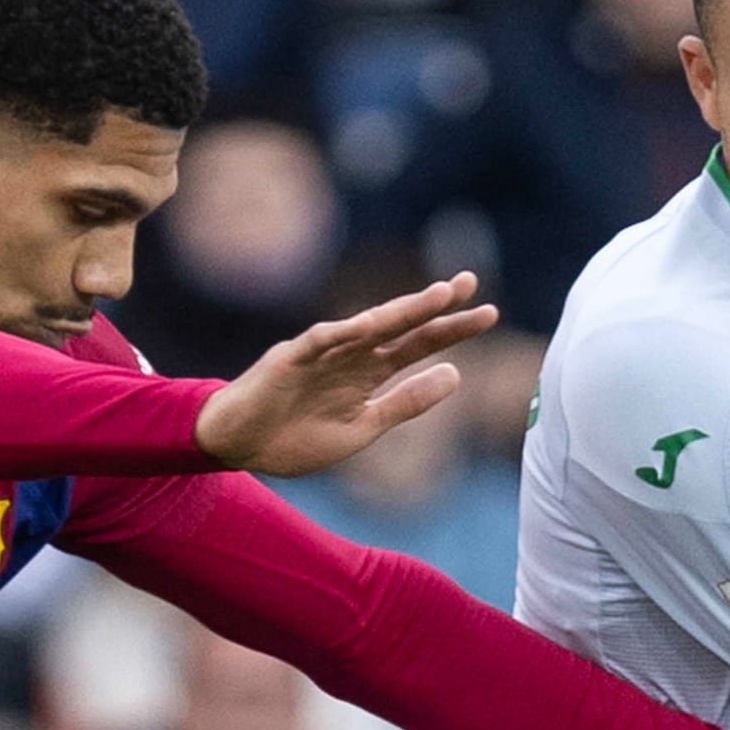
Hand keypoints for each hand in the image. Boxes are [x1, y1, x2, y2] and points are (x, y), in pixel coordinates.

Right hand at [192, 274, 502, 475]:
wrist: (238, 447)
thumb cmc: (295, 437)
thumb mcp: (364, 428)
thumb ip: (406, 403)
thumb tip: (457, 375)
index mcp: (369, 373)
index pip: (419, 345)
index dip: (453, 330)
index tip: (490, 313)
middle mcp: (351, 355)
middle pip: (401, 326)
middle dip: (436, 305)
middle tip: (473, 282)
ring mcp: (321, 354)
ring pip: (367, 326)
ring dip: (401, 311)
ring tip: (438, 296)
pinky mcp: (289, 360)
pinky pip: (320, 341)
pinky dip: (343, 332)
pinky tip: (372, 323)